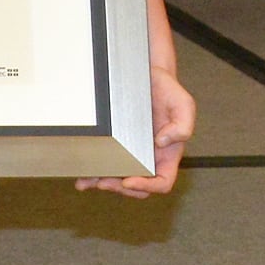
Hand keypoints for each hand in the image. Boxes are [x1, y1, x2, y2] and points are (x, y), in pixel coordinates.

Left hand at [79, 62, 193, 197]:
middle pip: (136, 186)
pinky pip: (104, 163)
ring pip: (117, 178)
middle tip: (103, 182)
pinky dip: (92, 172)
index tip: (128, 181)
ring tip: (86, 181)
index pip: (162, 182)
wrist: (146, 76)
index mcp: (167, 155)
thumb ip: (182, 125)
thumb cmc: (168, 92)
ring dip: (101, 183)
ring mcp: (130, 153)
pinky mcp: (114, 144)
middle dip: (119, 188)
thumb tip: (164, 142)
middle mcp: (148, 157)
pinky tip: (81, 175)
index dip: (147, 187)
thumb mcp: (183, 105)